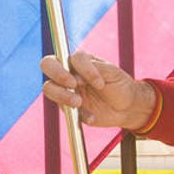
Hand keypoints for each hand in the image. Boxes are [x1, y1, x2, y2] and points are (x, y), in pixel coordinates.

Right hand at [40, 51, 155, 130]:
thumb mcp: (114, 73)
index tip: (98, 82)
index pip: (69, 56)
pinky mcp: (65, 106)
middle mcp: (68, 72)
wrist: (127, 108)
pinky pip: (62, 108)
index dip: (81, 68)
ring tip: (79, 103)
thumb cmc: (120, 85)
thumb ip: (96, 69)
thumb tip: (76, 76)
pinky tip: (91, 117)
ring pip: (48, 87)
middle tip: (73, 85)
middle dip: (57, 74)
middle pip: (47, 64)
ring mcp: (64, 89)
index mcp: (80, 61)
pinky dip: (77, 114)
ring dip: (62, 95)